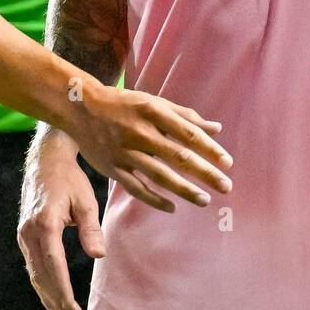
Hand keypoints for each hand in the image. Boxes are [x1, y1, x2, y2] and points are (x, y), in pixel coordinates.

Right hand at [18, 130, 105, 309]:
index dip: (63, 292)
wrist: (45, 159)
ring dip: (47, 294)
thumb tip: (98, 255)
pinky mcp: (25, 232)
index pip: (54, 266)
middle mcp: (30, 230)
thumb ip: (91, 228)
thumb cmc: (69, 178)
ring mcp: (24, 232)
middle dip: (56, 299)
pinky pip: (32, 262)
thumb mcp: (85, 199)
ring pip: (34, 271)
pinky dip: (42, 280)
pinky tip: (50, 293)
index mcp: (46, 223)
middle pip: (41, 274)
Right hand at [62, 82, 230, 210]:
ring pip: (160, 176)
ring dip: (185, 190)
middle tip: (226, 187)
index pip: (189, 134)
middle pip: (179, 157)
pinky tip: (173, 207)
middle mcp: (140, 132)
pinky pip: (137, 188)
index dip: (210, 149)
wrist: (81, 108)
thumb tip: (217, 128)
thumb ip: (185, 116)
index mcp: (153, 112)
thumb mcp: (154, 102)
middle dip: (205, 173)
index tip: (228, 163)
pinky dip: (155, 200)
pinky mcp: (113, 168)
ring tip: (205, 200)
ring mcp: (125, 152)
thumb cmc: (124, 104)